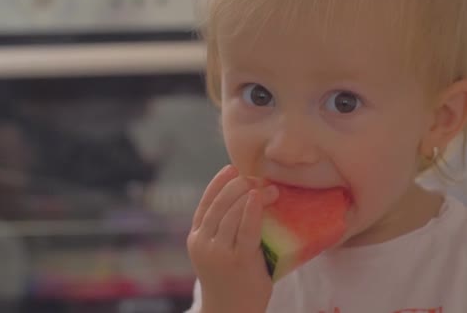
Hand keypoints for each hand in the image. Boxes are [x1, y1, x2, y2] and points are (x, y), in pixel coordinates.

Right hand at [187, 165, 277, 312]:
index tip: (232, 168)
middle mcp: (203, 244)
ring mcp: (219, 253)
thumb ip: (223, 230)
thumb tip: (247, 197)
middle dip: (239, 186)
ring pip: (232, 213)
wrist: (231, 312)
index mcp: (196, 239)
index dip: (218, 183)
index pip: (205, 203)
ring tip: (271, 189)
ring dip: (252, 195)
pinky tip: (259, 197)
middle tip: (259, 180)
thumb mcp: (217, 253)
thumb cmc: (231, 280)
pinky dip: (253, 210)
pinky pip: (247, 229)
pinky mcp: (238, 260)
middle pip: (220, 205)